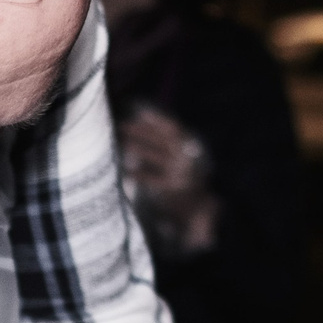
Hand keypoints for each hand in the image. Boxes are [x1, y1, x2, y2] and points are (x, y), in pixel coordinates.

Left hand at [118, 107, 216, 254]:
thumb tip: (144, 125)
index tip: (140, 114)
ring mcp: (180, 173)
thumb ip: (169, 146)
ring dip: (140, 147)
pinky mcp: (172, 188)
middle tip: (123, 126)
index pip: (173, 130)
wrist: (198, 208)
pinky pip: (153, 178)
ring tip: (124, 143)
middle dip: (143, 131)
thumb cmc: (185, 181)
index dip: (157, 120)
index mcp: (190, 149)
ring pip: (157, 156)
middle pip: (163, 140)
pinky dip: (140, 174)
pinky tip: (127, 171)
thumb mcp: (182, 160)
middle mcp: (186, 158)